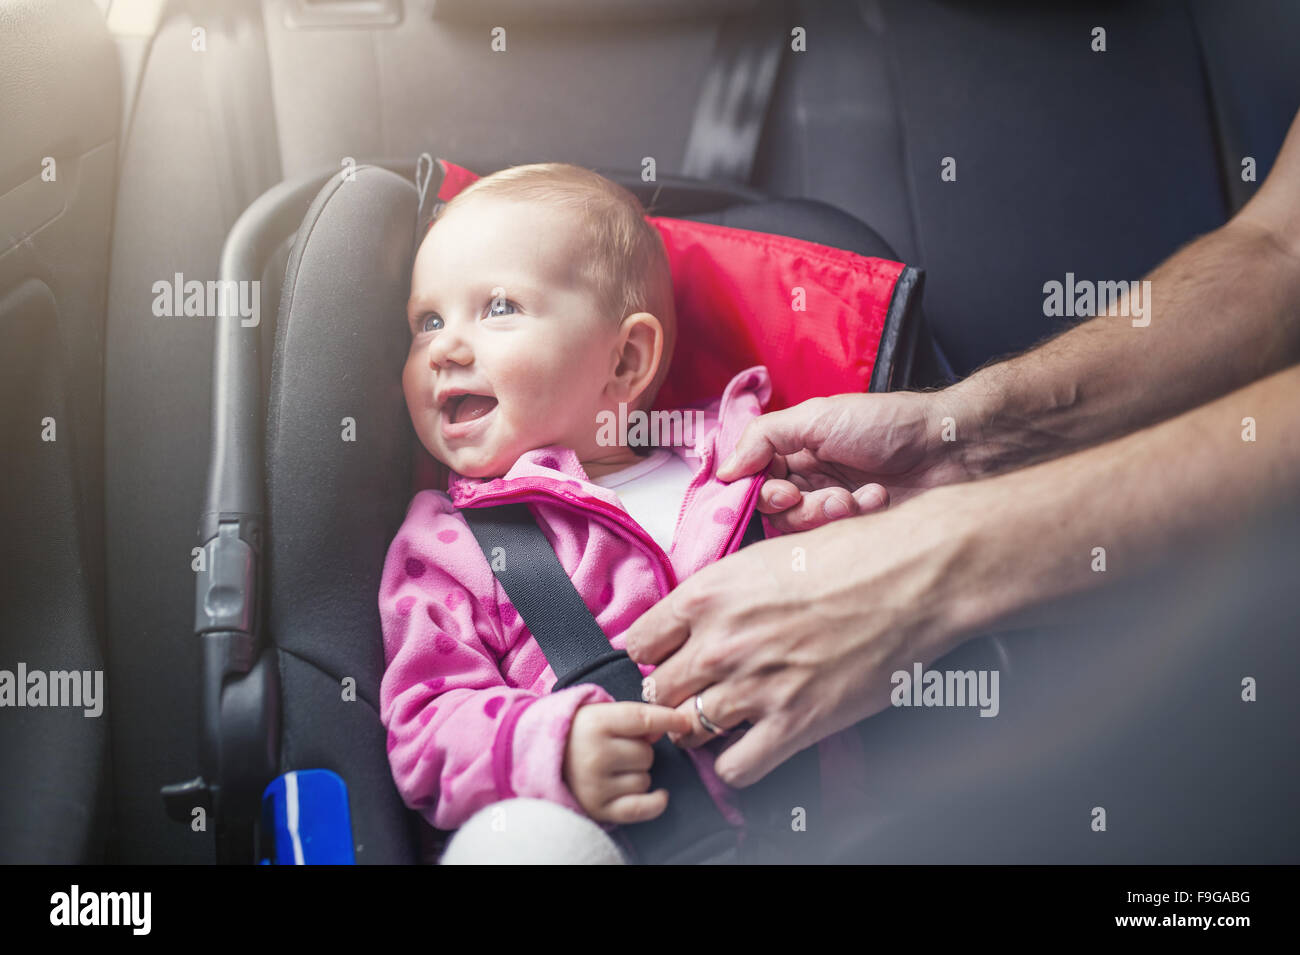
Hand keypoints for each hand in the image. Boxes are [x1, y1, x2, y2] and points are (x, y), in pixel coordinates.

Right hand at [562, 701, 692, 823]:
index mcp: (595, 723)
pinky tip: (661, 795)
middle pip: (646, 753)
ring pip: (645, 780)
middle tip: (619, 748)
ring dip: (638, 774)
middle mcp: (595, 755)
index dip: (668, 719)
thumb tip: (668, 726)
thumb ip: (633, 717)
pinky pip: (641, 808)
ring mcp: (596, 785)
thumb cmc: (578, 733)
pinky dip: (655, 802)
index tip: (686, 722)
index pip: (642, 719)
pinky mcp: (598, 808)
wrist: (542, 758)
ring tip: (614, 768)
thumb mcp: (599, 713)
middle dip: (640, 751)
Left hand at [625, 492, 969, 787]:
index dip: (653, 654)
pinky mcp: (794, 723)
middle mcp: (721, 642)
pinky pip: (735, 768)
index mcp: (708, 594)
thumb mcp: (765, 556)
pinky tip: (753, 744)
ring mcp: (755, 686)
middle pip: (657, 691)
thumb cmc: (851, 556)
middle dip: (675, 692)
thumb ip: (721, 593)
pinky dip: (737, 764)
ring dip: (703, 728)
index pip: (638, 642)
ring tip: (728, 716)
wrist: (914, 577)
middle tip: (699, 690)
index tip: (667, 658)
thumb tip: (695, 620)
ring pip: (688, 730)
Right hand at [717, 391, 967, 532]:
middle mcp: (807, 480)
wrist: (949, 446)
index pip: (752, 482)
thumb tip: (723, 470)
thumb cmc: (887, 423)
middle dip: (796, 508)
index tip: (782, 492)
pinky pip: (834, 541)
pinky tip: (878, 499)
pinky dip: (855, 520)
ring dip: (826, 515)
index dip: (759, 493)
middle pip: (773, 513)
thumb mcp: (817, 417)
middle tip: (823, 496)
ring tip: (857, 496)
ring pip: (801, 531)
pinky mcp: (856, 531)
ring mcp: (831, 507)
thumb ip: (764, 438)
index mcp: (792, 451)